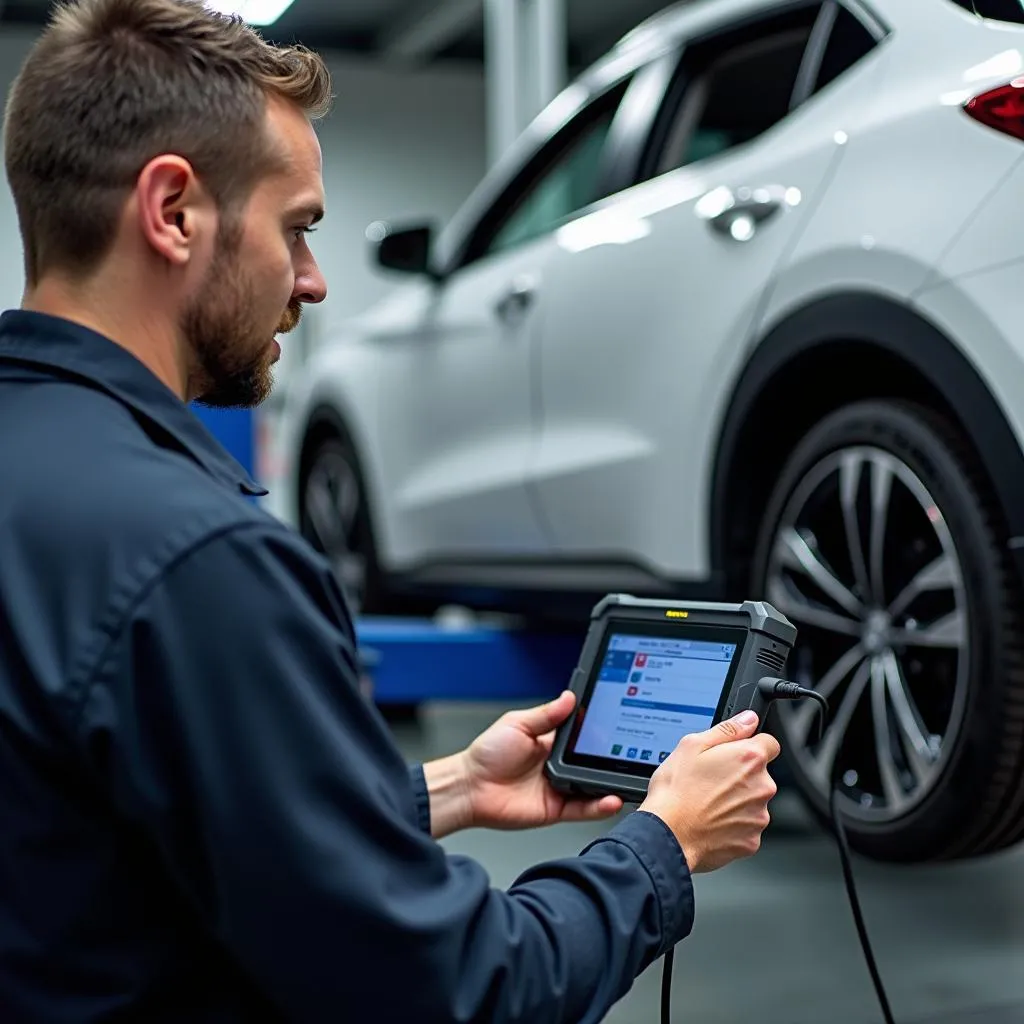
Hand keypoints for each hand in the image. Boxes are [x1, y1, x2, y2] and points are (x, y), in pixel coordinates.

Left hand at [425, 691, 622, 836]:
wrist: (469, 787)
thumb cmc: (487, 753)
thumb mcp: (518, 724)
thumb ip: (546, 714)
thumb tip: (570, 697)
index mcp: (552, 742)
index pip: (584, 735)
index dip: (600, 731)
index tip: (617, 725)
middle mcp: (560, 765)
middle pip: (593, 761)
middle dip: (611, 757)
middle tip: (630, 752)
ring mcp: (560, 788)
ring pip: (594, 786)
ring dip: (611, 782)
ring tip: (628, 776)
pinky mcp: (556, 809)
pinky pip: (583, 809)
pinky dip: (599, 807)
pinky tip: (611, 799)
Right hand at [639, 710, 780, 872]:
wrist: (668, 834)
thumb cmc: (676, 790)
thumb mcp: (691, 746)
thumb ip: (727, 730)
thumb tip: (748, 719)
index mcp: (749, 758)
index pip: (769, 743)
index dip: (751, 746)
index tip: (736, 754)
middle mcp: (761, 787)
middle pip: (761, 775)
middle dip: (741, 776)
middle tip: (711, 780)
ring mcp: (759, 816)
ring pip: (753, 802)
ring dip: (738, 801)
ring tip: (708, 802)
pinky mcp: (752, 841)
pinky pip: (747, 827)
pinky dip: (733, 825)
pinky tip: (711, 821)